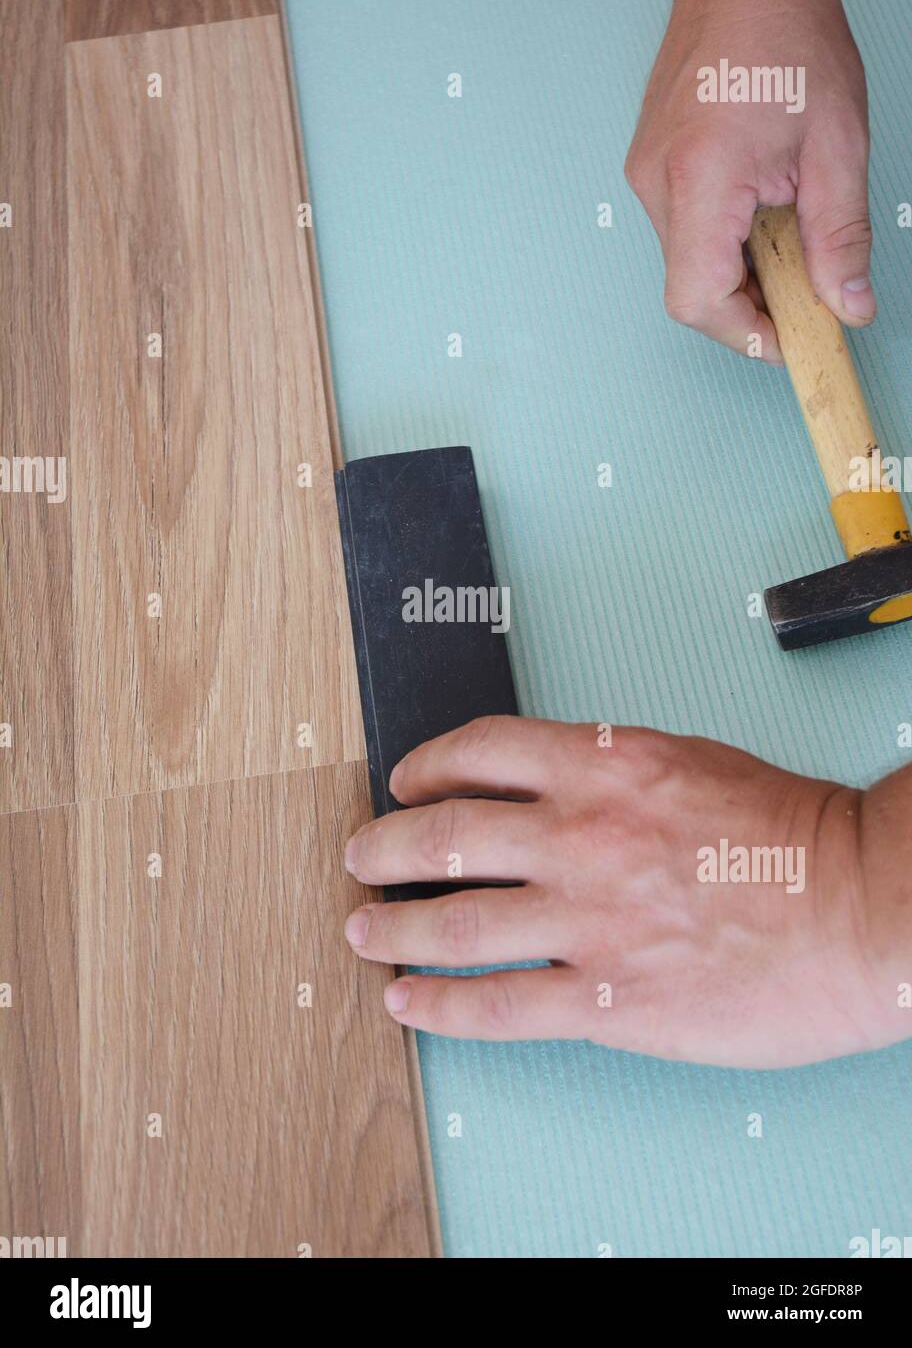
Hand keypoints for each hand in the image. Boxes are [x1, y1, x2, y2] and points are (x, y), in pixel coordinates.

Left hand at [343, 716, 910, 1067]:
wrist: (860, 909)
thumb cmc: (792, 836)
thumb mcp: (689, 763)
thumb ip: (608, 775)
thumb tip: (547, 795)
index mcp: (604, 765)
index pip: (480, 751)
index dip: (426, 766)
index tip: (406, 781)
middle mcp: (580, 835)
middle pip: (442, 835)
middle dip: (383, 846)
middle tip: (361, 857)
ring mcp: (585, 919)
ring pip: (450, 922)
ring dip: (391, 927)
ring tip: (363, 930)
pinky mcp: (604, 999)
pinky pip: (494, 1005)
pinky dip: (437, 1004)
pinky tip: (407, 1002)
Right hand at [624, 0, 874, 360]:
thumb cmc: (785, 34)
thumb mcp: (838, 143)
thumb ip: (840, 236)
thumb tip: (846, 304)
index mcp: (701, 178)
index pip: (698, 299)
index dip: (744, 334)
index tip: (788, 340)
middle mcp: (659, 184)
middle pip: (692, 290)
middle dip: (750, 303)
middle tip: (804, 286)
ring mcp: (647, 177)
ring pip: (688, 264)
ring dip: (739, 268)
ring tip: (785, 224)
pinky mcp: (650, 169)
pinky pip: (684, 232)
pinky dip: (725, 239)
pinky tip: (760, 206)